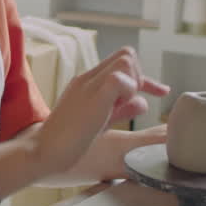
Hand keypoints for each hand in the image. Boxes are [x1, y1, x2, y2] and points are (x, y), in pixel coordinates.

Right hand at [35, 47, 169, 176]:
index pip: (122, 62)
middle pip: (126, 54)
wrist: (43, 151)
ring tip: (122, 105)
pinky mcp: (94, 96)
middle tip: (131, 102)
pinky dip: (128, 90)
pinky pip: (119, 78)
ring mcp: (90, 85)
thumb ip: (121, 109)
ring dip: (134, 82)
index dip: (144, 77)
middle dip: (140, 76)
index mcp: (87, 82)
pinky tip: (120, 107)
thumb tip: (143, 102)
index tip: (161, 92)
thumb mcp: (100, 121)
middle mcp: (88, 78)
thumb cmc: (68, 141)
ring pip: (126, 60)